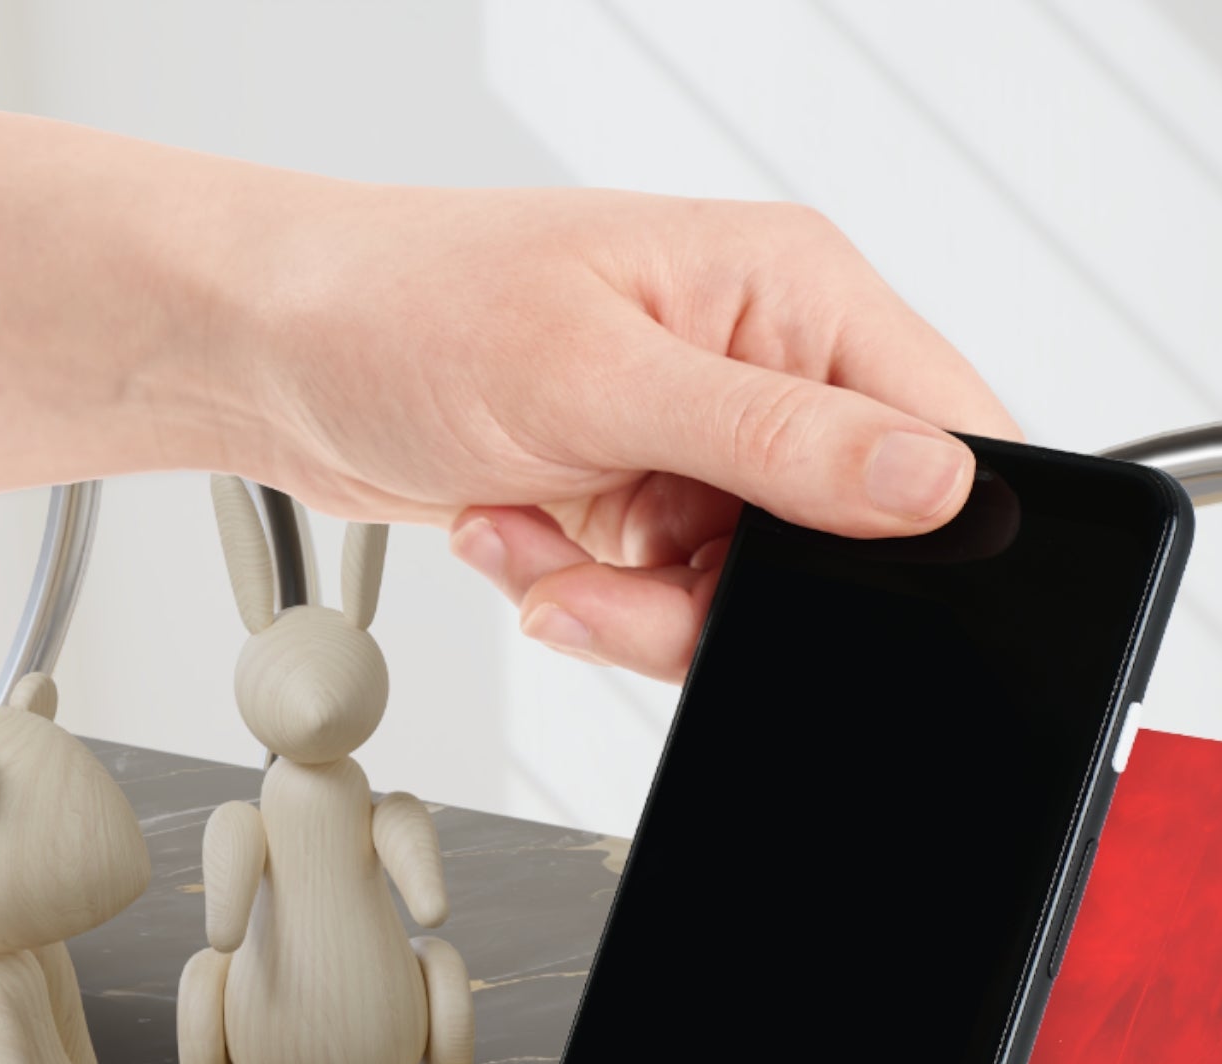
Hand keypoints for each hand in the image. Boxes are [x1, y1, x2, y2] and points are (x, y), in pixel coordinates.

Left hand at [251, 189, 1018, 680]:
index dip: (925, 524)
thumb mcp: (601, 378)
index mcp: (796, 293)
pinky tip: (519, 535)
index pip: (947, 430)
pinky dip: (593, 601)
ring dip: (637, 603)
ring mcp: (710, 449)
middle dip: (733, 590)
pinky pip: (675, 611)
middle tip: (632, 566)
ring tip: (536, 536)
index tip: (832, 578)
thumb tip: (937, 484)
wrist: (274, 355)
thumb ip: (781, 439)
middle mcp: (769, 368)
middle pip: (847, 547)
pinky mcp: (656, 509)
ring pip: (752, 601)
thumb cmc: (407, 306)